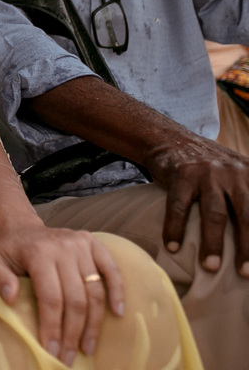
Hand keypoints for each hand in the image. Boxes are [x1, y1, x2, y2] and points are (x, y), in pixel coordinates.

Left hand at [0, 224, 122, 365]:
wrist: (22, 228)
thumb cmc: (8, 251)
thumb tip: (11, 298)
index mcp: (38, 252)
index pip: (50, 297)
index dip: (53, 327)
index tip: (52, 351)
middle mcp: (63, 246)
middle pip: (75, 299)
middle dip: (73, 333)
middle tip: (69, 357)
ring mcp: (81, 244)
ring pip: (95, 290)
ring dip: (93, 323)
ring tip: (87, 347)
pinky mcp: (94, 243)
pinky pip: (112, 270)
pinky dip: (117, 292)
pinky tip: (118, 314)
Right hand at [145, 133, 248, 275]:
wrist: (172, 140)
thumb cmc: (211, 168)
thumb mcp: (240, 173)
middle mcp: (234, 174)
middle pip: (246, 215)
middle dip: (247, 247)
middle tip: (246, 273)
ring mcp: (207, 174)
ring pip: (214, 213)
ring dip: (213, 243)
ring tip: (210, 267)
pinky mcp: (181, 175)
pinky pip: (178, 207)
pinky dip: (175, 228)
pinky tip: (172, 246)